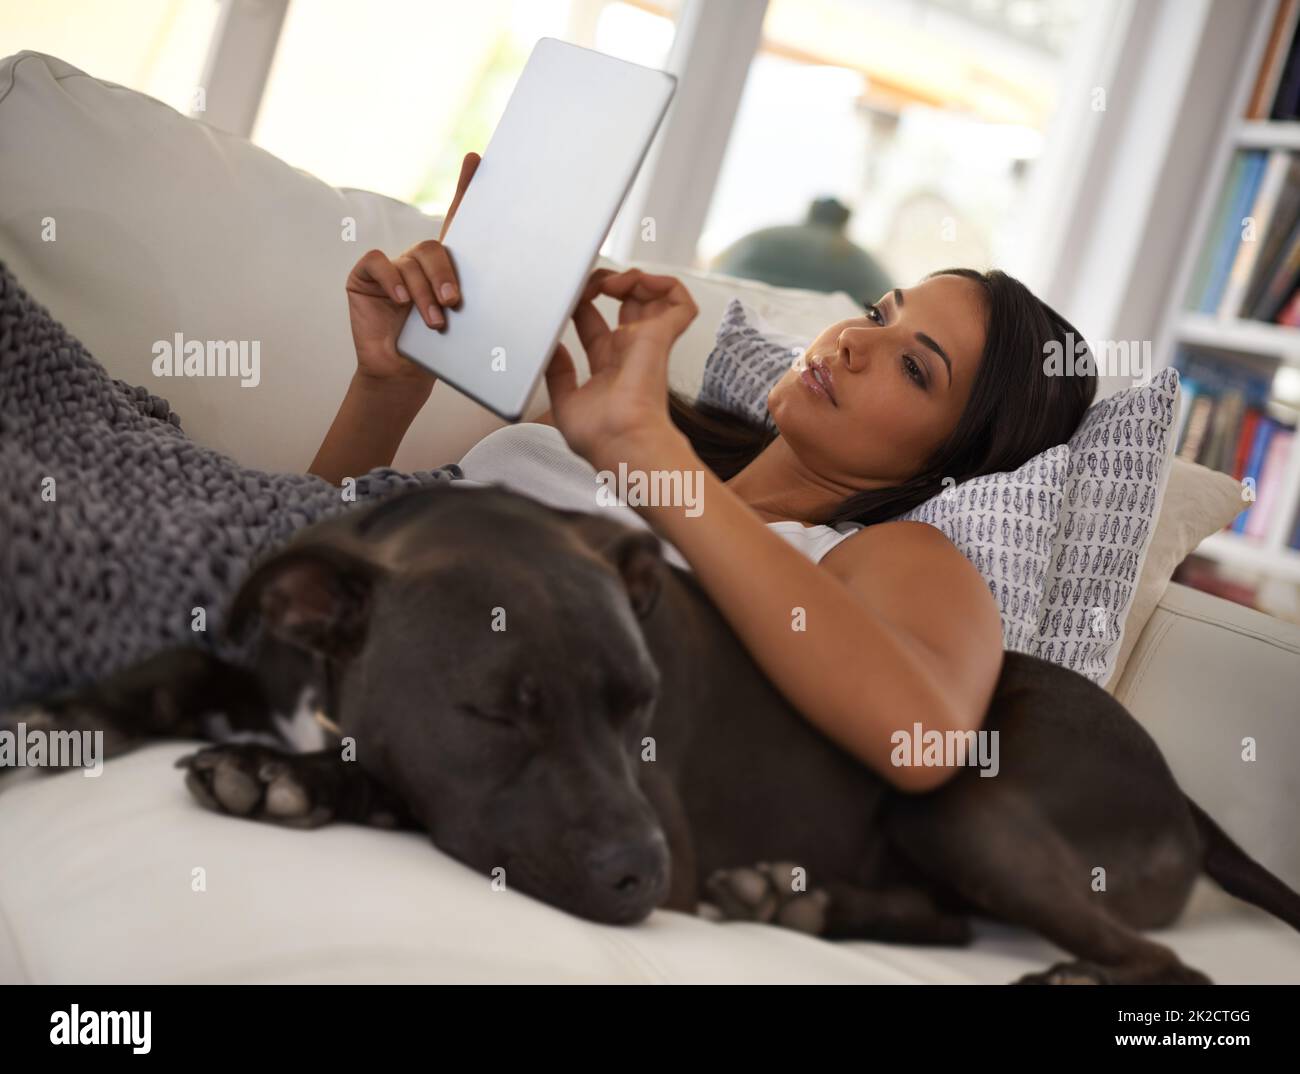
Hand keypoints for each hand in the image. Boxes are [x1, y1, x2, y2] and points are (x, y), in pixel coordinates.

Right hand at [344, 151, 478, 385]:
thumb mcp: (473, 328)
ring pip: (411, 261)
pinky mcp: (364, 276)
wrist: (403, 376)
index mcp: (448, 268)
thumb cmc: (440, 354)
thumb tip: (559, 283)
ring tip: (434, 323)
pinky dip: (392, 282)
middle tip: (455, 303)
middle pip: (436, 248)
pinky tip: (400, 301)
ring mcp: (390, 266)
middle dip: (446, 274)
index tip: (476, 159)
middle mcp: (418, 260)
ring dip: (424, 293)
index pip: (458, 221)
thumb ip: (499, 301)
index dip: (465, 188)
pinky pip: (378, 264)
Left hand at [544, 267, 697, 466]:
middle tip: (590, 283)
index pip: (595, 323)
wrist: (622, 441)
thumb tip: (551, 348)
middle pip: (625, 303)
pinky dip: (666, 284)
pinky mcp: (662, 337)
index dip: (581, 304)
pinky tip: (640, 282)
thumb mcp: (564, 403)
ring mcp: (648, 343)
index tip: (569, 296)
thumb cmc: (601, 437)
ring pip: (653, 296)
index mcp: (608, 365)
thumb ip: (557, 373)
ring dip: (633, 278)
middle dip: (606, 283)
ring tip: (612, 282)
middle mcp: (630, 351)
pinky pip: (680, 303)